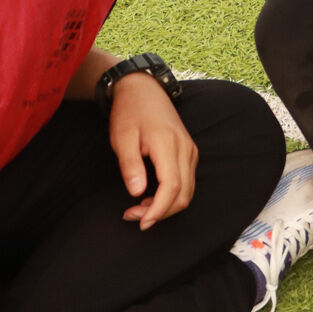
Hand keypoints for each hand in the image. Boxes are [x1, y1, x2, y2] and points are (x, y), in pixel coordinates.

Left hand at [109, 75, 196, 228]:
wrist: (143, 90)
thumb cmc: (129, 112)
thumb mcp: (122, 137)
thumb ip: (130, 165)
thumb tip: (137, 193)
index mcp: (168, 144)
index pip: (171, 187)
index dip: (158, 210)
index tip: (140, 221)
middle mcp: (185, 149)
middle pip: (184, 195)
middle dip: (160, 212)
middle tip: (133, 216)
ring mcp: (190, 151)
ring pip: (188, 192)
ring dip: (166, 207)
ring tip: (139, 208)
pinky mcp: (189, 153)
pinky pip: (186, 182)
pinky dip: (171, 196)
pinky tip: (150, 196)